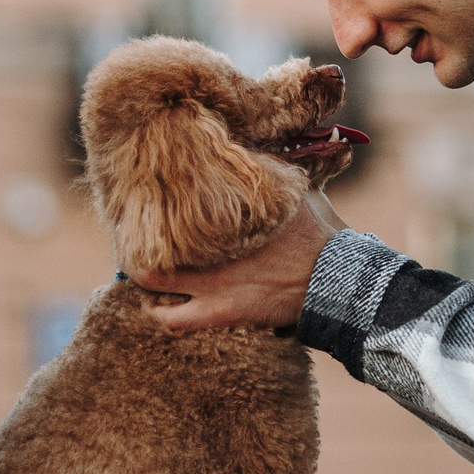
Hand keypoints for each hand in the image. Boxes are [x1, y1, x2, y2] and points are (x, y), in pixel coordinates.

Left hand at [134, 194, 341, 332]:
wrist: (336, 278)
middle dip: (141, 241)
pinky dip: (161, 314)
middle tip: (137, 239)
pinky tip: (157, 307)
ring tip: (143, 274)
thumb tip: (252, 152)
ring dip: (144, 278)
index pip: (175, 203)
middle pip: (155, 242)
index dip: (154, 204)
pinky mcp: (220, 312)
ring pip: (153, 284)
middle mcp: (213, 248)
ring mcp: (212, 283)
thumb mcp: (292, 194)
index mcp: (227, 215)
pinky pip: (175, 321)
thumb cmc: (318, 234)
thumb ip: (267, 176)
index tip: (146, 203)